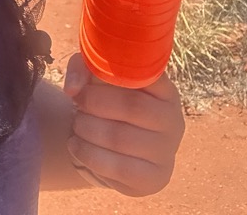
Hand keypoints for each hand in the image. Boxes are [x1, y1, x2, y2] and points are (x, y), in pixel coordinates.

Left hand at [61, 53, 184, 196]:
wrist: (116, 148)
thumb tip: (73, 88)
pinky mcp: (154, 179)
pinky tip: (75, 145)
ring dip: (87, 129)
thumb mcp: (95, 77)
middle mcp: (173, 120)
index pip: (145, 75)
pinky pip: (118, 168)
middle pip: (132, 106)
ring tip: (77, 124)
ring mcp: (167, 152)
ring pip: (121, 139)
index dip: (111, 75)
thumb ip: (83, 68)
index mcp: (165, 90)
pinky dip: (88, 155)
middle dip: (94, 103)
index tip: (89, 79)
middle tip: (77, 102)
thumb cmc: (108, 103)